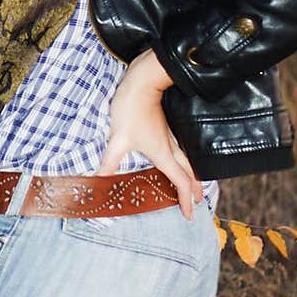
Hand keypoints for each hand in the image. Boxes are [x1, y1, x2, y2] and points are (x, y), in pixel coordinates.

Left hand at [98, 48, 203, 219]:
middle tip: (198, 203)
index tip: (190, 214)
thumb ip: (110, 162)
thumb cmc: (132, 109)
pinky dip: (183, 162)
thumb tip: (98, 180)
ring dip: (191, 176)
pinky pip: (179, 151)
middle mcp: (170, 147)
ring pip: (186, 161)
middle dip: (194, 190)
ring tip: (192, 187)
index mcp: (163, 153)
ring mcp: (169, 137)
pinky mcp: (164, 128)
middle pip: (189, 173)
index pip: (181, 182)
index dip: (186, 200)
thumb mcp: (118, 138)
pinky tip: (176, 161)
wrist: (142, 82)